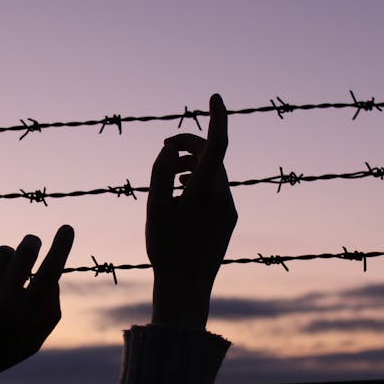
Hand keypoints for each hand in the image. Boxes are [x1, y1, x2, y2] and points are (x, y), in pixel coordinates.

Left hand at [0, 225, 74, 383]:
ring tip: (6, 275)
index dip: (62, 246)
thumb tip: (54, 280)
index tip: (67, 228)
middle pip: (25, 250)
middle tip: (33, 243)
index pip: (50, 271)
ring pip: (2, 253)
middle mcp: (3, 298)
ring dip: (9, 258)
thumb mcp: (32, 343)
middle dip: (32, 242)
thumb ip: (50, 313)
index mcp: (25, 314)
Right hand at [146, 93, 236, 326]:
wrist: (187, 286)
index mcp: (204, 190)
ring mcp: (229, 209)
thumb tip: (169, 147)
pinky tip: (183, 192)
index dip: (217, 116)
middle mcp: (222, 196)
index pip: (217, 143)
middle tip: (165, 146)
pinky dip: (200, 182)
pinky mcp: (229, 220)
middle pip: (212, 157)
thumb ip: (160, 172)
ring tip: (171, 173)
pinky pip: (217, 190)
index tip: (215, 96)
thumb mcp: (153, 207)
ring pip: (214, 174)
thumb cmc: (165, 248)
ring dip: (194, 165)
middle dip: (190, 145)